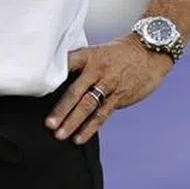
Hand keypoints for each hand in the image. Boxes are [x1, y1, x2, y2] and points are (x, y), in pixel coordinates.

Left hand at [45, 37, 172, 144]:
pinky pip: (102, 114)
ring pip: (88, 106)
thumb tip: (59, 80)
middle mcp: (97, 70)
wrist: (150, 52)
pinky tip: (78, 137)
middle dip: (61, 109)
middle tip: (49, 123)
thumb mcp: (99, 51)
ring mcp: (108, 84)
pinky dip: (90, 128)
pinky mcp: (119, 97)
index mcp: (89, 55)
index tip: (39, 86)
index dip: (54, 73)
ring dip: (73, 122)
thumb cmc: (120, 53)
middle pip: (76, 91)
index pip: (67, 63)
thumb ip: (81, 65)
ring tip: (60, 134)